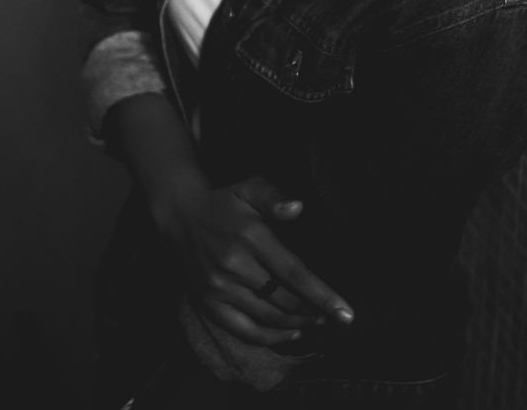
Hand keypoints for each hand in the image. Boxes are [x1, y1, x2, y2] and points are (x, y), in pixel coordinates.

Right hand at [153, 173, 353, 345]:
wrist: (180, 216)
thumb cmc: (224, 202)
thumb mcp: (250, 188)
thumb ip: (275, 197)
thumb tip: (298, 208)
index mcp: (251, 236)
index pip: (294, 273)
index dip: (322, 295)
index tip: (347, 313)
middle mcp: (234, 264)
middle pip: (285, 300)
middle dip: (314, 310)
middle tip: (331, 313)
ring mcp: (220, 287)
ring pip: (269, 318)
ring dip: (297, 323)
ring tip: (316, 319)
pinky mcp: (209, 303)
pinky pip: (246, 331)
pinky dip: (272, 337)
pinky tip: (291, 331)